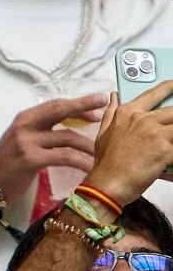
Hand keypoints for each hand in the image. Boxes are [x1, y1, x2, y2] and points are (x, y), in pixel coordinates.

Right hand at [0, 94, 105, 198]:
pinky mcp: (30, 159)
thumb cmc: (9, 162)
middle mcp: (24, 125)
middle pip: (61, 110)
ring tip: (104, 153)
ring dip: (90, 146)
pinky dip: (81, 162)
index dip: (79, 103)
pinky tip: (91, 168)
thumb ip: (42, 130)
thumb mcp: (22, 140)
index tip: (99, 102)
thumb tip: (74, 125)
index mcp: (24, 118)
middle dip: (86, 106)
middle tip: (106, 103)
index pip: (55, 104)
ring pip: (68, 137)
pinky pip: (64, 157)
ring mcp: (26, 141)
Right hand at [85, 83, 172, 206]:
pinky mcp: (166, 149)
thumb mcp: (103, 133)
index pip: (153, 93)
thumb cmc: (106, 163)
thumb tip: (113, 96)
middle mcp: (142, 119)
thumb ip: (111, 112)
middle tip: (171, 129)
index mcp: (127, 113)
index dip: (168, 87)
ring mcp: (155, 133)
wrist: (109, 183)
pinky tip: (171, 156)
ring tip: (171, 142)